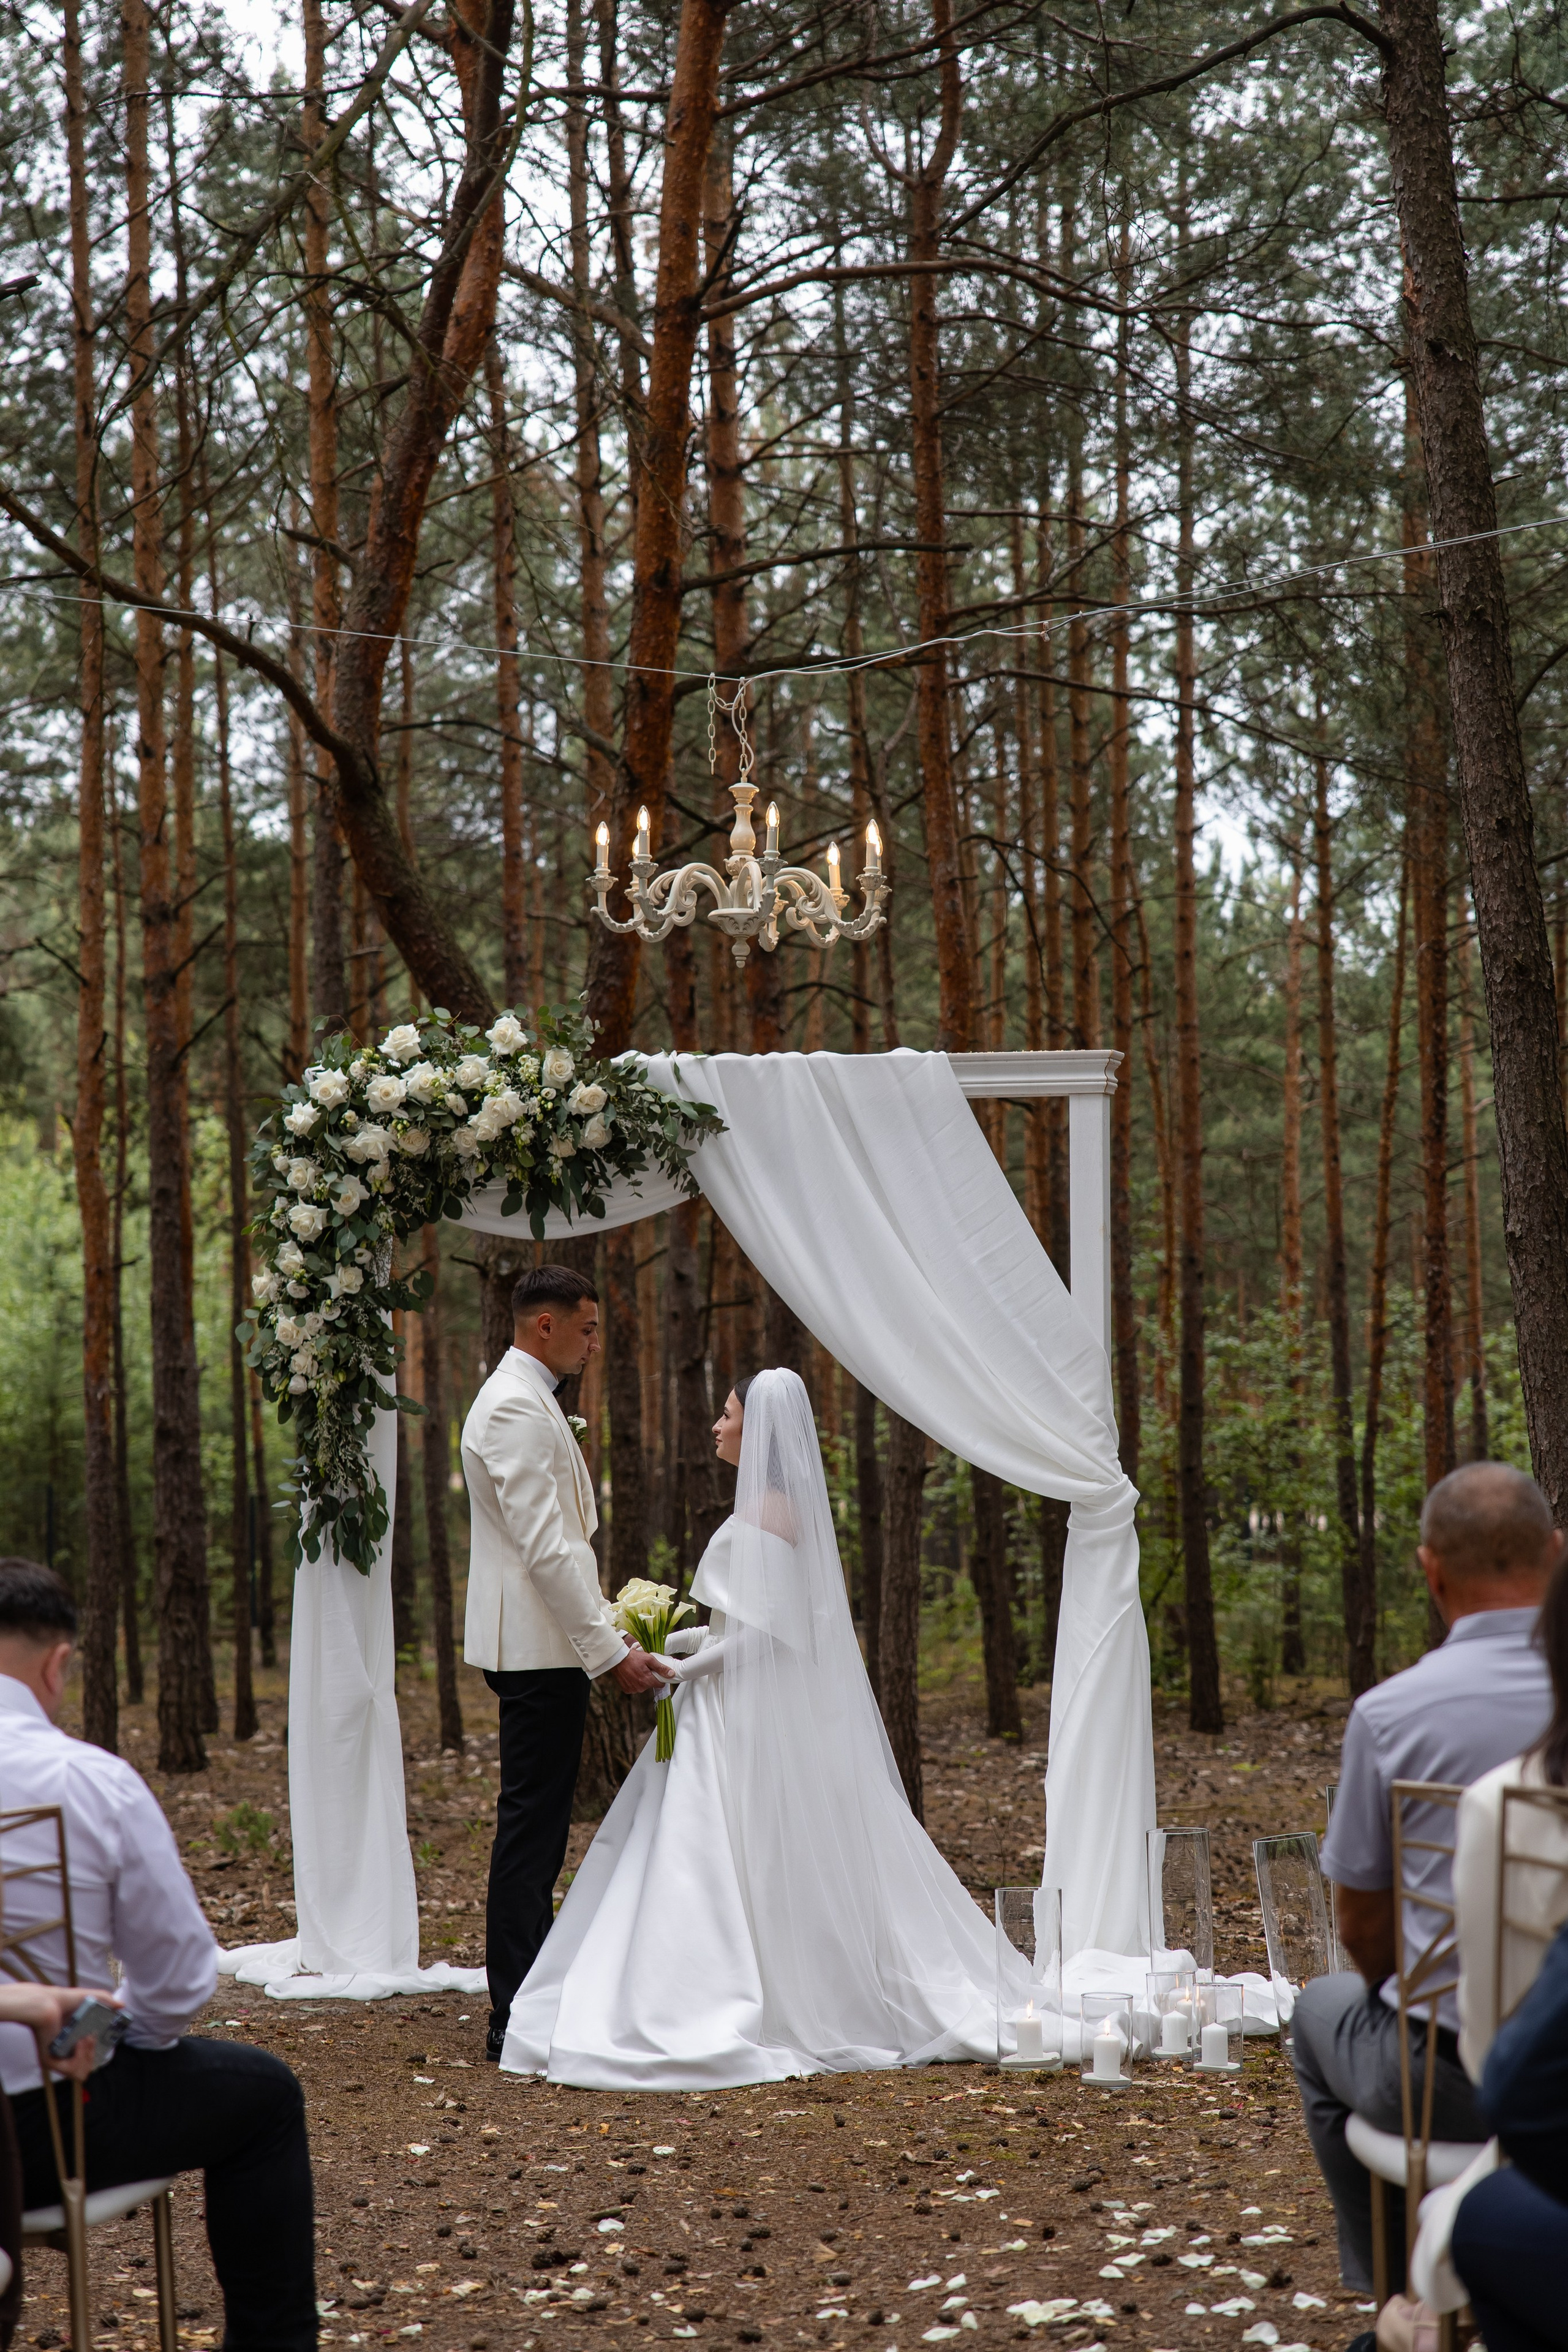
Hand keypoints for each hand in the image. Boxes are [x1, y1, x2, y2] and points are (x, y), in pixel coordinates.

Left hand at [0, 1984, 118, 2081]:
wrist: (48, 2003)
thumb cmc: (66, 2000)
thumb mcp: (91, 1998)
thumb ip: (107, 2001)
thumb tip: (122, 2006)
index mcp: (71, 2043)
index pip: (87, 2060)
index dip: (97, 2054)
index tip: (103, 2042)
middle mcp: (63, 2054)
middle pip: (86, 2069)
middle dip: (93, 2055)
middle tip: (91, 2037)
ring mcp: (56, 2059)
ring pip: (81, 2073)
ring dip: (88, 2056)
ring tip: (85, 2038)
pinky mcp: (49, 2062)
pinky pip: (71, 2071)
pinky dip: (80, 2057)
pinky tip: (78, 2042)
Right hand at [609, 1644, 675, 1695]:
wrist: (617, 1659)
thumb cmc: (633, 1657)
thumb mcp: (649, 1659)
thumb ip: (661, 1668)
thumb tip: (672, 1674)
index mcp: (647, 1681)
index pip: (660, 1684)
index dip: (660, 1678)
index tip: (657, 1672)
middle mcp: (640, 1688)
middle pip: (651, 1685)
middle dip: (650, 1678)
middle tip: (645, 1668)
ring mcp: (633, 1690)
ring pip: (643, 1687)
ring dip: (642, 1680)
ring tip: (637, 1670)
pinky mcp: (627, 1690)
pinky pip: (634, 1688)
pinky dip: (634, 1682)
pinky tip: (631, 1675)